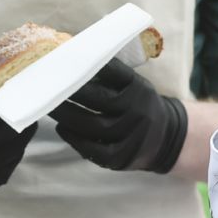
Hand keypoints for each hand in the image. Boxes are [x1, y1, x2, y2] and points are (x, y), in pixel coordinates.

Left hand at [50, 59, 186, 173]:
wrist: (167, 138)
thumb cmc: (139, 105)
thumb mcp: (135, 85)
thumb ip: (111, 76)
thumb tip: (73, 59)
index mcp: (139, 89)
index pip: (113, 72)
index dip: (89, 65)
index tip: (66, 60)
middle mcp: (138, 111)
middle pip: (100, 100)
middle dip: (71, 92)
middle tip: (49, 86)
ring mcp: (131, 137)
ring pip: (94, 126)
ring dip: (68, 116)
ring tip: (50, 107)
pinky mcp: (122, 157)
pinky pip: (94, 150)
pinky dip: (74, 139)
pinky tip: (62, 129)